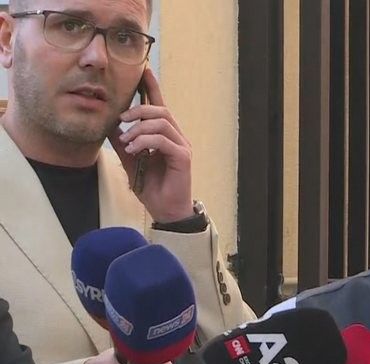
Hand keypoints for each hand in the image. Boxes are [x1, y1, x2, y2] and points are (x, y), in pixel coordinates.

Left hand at [109, 67, 193, 222]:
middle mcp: (176, 137)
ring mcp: (182, 146)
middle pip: (161, 110)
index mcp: (165, 135)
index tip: (143, 70)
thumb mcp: (130, 160)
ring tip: (127, 142)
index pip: (159, 105)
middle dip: (139, 109)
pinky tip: (134, 150)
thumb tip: (109, 124)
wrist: (165, 210)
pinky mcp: (183, 158)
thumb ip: (123, 141)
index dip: (152, 87)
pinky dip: (146, 142)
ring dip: (139, 128)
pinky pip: (164, 140)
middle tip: (121, 120)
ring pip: (162, 122)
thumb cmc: (152, 186)